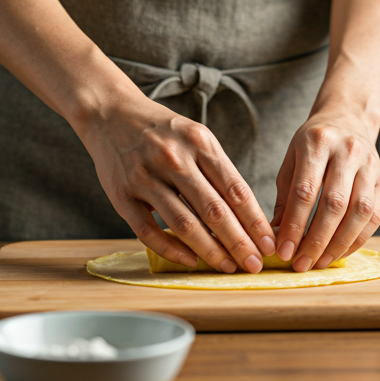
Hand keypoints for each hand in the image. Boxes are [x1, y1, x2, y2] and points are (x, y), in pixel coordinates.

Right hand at [80, 93, 275, 272]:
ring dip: (210, 251)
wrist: (110, 113)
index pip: (236, 190)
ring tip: (227, 267)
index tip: (269, 244)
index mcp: (200, 143)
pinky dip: (171, 250)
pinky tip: (190, 261)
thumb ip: (219, 171)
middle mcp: (173, 159)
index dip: (255, 222)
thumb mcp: (197, 137)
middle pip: (214, 211)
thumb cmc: (163, 131)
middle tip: (254, 265)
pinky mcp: (121, 195)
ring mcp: (145, 177)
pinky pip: (148, 231)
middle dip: (239, 243)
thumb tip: (246, 214)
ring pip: (184, 224)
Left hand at [271, 113, 379, 271]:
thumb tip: (277, 235)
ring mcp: (370, 166)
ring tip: (320, 263)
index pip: (305, 191)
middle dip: (316, 240)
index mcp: (318, 143)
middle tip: (301, 264)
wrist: (347, 120)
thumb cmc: (313, 145)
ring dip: (339, 244)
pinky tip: (340, 252)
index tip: (284, 251)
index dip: (295, 226)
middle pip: (334, 204)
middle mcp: (348, 152)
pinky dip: (358, 240)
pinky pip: (375, 217)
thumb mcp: (291, 161)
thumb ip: (285, 197)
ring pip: (359, 213)